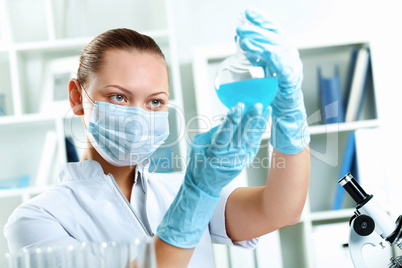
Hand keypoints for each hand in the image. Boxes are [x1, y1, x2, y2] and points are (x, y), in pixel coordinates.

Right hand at [157, 102, 270, 247]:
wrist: (203, 185)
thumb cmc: (198, 162)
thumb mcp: (198, 144)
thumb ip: (213, 132)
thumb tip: (229, 120)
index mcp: (215, 151)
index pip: (225, 132)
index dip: (233, 118)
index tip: (239, 106)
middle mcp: (229, 155)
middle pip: (243, 134)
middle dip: (251, 118)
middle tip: (257, 105)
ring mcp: (239, 159)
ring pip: (252, 138)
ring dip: (259, 124)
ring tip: (266, 110)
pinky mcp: (245, 160)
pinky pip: (254, 144)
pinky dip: (259, 132)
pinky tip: (264, 122)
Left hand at [237, 7, 309, 153]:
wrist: (286, 116)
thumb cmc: (274, 95)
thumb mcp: (263, 71)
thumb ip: (255, 56)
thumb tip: (240, 41)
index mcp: (283, 53)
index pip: (273, 32)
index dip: (262, 21)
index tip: (248, 13)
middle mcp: (290, 57)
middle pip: (274, 37)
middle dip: (257, 29)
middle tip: (241, 26)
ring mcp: (292, 68)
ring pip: (276, 48)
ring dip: (258, 41)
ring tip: (242, 37)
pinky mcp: (290, 81)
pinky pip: (280, 66)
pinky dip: (268, 56)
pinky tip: (254, 50)